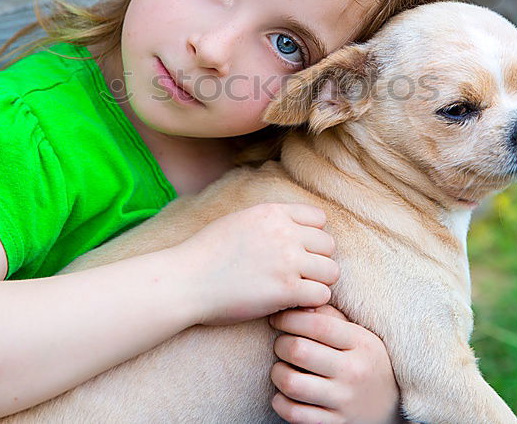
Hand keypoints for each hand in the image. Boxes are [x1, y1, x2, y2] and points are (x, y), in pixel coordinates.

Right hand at [174, 203, 337, 325]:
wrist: (185, 281)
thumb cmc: (206, 255)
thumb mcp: (238, 221)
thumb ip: (268, 221)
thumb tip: (291, 227)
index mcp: (273, 212)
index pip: (319, 219)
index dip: (311, 238)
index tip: (297, 253)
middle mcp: (285, 232)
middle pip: (328, 245)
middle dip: (317, 262)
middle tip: (298, 277)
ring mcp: (287, 261)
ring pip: (331, 271)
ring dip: (317, 284)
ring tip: (296, 292)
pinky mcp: (286, 290)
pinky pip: (322, 295)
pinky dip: (310, 304)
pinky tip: (291, 305)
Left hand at [268, 304, 404, 423]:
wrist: (391, 407)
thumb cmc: (366, 362)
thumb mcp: (359, 335)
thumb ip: (330, 316)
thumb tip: (299, 303)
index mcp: (362, 343)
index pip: (317, 324)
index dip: (289, 318)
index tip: (278, 318)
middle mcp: (354, 372)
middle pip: (298, 350)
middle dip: (280, 344)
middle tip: (281, 344)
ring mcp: (344, 401)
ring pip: (291, 383)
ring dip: (277, 373)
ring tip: (282, 368)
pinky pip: (294, 413)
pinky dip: (280, 402)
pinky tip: (284, 394)